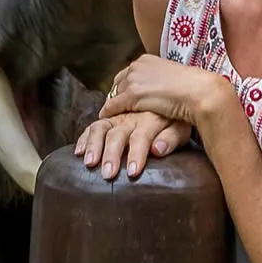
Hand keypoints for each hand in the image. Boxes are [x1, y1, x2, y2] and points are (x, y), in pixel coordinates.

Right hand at [76, 111, 191, 180]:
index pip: (142, 137)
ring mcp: (119, 116)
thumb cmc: (179, 116)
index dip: (137, 154)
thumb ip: (171, 138)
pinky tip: (79, 151)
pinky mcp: (111, 116)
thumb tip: (157, 150)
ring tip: (89, 163)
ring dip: (94, 145)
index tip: (133, 173)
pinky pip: (95, 125)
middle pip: (118, 134)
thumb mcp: (181, 126)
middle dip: (112, 154)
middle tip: (108, 174)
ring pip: (101, 128)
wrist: (175, 88)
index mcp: (151, 119)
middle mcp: (132, 116)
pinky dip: (86, 138)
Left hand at [101, 54, 234, 127]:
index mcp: (148, 60)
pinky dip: (109, 113)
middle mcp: (137, 66)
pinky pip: (113, 106)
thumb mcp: (175, 79)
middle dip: (116, 95)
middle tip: (114, 107)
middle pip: (118, 82)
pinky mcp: (132, 95)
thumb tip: (162, 89)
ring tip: (110, 116)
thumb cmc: (195, 88)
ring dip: (112, 105)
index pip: (128, 72)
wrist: (200, 92)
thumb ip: (162, 81)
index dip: (124, 86)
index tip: (123, 96)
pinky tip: (107, 119)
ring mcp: (134, 80)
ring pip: (114, 94)